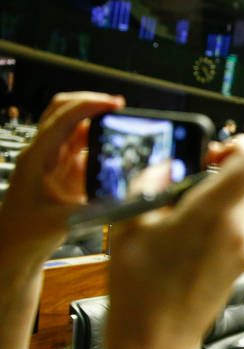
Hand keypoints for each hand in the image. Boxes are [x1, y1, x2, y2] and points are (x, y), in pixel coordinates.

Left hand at [0, 92, 123, 260]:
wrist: (15, 246)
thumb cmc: (27, 233)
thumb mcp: (63, 221)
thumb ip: (94, 210)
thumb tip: (124, 201)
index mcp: (36, 158)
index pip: (63, 119)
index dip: (89, 105)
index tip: (114, 103)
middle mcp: (43, 153)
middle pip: (63, 110)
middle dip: (90, 102)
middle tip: (118, 106)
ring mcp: (53, 159)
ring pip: (74, 126)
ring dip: (96, 121)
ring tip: (122, 124)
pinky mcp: (64, 170)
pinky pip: (83, 146)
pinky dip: (99, 142)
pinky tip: (115, 148)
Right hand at [107, 134, 243, 348]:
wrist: (156, 341)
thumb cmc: (139, 291)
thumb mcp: (129, 225)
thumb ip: (151, 183)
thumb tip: (167, 165)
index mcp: (212, 214)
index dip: (241, 145)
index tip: (216, 151)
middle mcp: (239, 230)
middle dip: (229, 171)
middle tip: (196, 179)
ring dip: (233, 194)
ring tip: (196, 206)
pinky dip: (234, 217)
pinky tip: (201, 229)